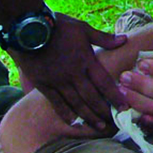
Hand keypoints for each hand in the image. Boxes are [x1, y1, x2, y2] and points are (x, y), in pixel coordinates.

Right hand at [13, 13, 125, 128]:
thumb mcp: (83, 28)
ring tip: (98, 126)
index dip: (115, 96)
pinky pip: (56, 103)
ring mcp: (58, 81)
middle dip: (104, 111)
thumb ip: (103, 38)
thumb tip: (124, 40)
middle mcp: (73, 73)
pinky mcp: (43, 85)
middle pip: (91, 97)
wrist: (28, 29)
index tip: (124, 107)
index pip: (104, 82)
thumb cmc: (57, 26)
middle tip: (114, 123)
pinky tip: (74, 122)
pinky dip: (66, 114)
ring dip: (88, 116)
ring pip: (76, 103)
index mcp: (85, 59)